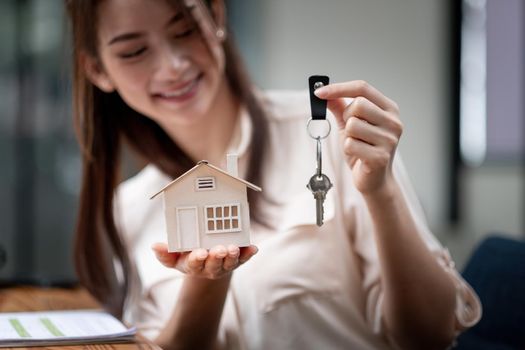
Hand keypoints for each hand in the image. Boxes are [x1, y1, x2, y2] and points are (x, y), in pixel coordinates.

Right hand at [152, 243, 257, 279]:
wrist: (205, 258)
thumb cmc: (187, 254)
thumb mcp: (174, 256)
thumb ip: (165, 253)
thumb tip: (155, 246)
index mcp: (193, 266)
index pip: (194, 264)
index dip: (197, 259)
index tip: (200, 253)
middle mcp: (210, 268)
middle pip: (214, 266)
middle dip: (217, 258)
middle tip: (219, 249)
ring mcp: (224, 265)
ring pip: (230, 263)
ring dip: (233, 256)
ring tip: (233, 248)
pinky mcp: (237, 260)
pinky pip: (244, 259)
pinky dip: (248, 253)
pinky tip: (253, 248)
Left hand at [315, 80, 402, 195]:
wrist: (375, 181)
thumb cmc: (363, 150)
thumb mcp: (350, 125)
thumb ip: (340, 107)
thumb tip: (324, 92)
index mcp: (389, 109)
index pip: (363, 88)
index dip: (339, 88)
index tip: (319, 92)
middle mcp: (394, 122)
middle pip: (358, 104)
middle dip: (346, 117)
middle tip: (351, 131)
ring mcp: (389, 140)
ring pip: (353, 125)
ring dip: (347, 136)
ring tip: (357, 145)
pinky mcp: (381, 157)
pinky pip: (350, 144)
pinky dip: (348, 150)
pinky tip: (357, 156)